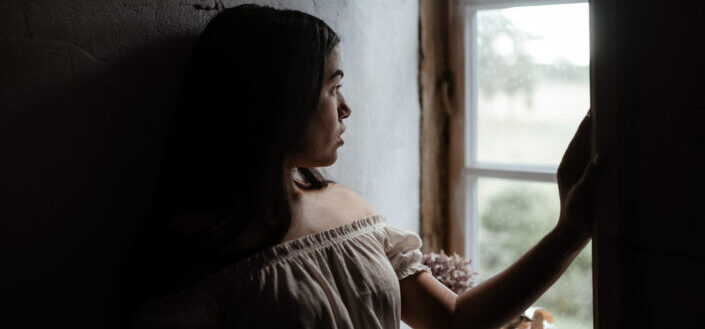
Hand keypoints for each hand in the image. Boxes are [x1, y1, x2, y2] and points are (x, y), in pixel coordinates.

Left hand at [556, 110, 599, 235]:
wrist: (573, 232)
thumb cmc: (576, 215)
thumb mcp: (583, 196)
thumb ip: (590, 176)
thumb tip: (600, 155)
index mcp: (568, 166)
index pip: (578, 139)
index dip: (587, 124)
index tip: (595, 108)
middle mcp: (572, 165)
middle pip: (584, 139)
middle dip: (593, 124)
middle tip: (605, 106)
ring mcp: (580, 171)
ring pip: (590, 147)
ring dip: (599, 134)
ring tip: (610, 118)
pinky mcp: (588, 177)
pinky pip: (596, 158)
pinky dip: (603, 148)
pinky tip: (613, 143)